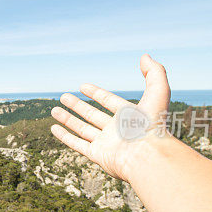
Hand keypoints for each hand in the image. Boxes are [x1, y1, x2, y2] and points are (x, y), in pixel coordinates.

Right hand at [50, 54, 170, 181]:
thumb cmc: (153, 126)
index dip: (96, 93)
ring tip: (53, 110)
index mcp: (129, 116)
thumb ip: (154, 73)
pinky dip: (65, 137)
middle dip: (78, 106)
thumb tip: (145, 56)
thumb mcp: (158, 92)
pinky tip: (54, 129)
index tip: (82, 86)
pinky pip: (78, 144)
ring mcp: (106, 143)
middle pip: (93, 115)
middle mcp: (116, 130)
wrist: (148, 155)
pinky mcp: (97, 155)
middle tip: (64, 97)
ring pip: (82, 129)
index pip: (109, 102)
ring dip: (68, 119)